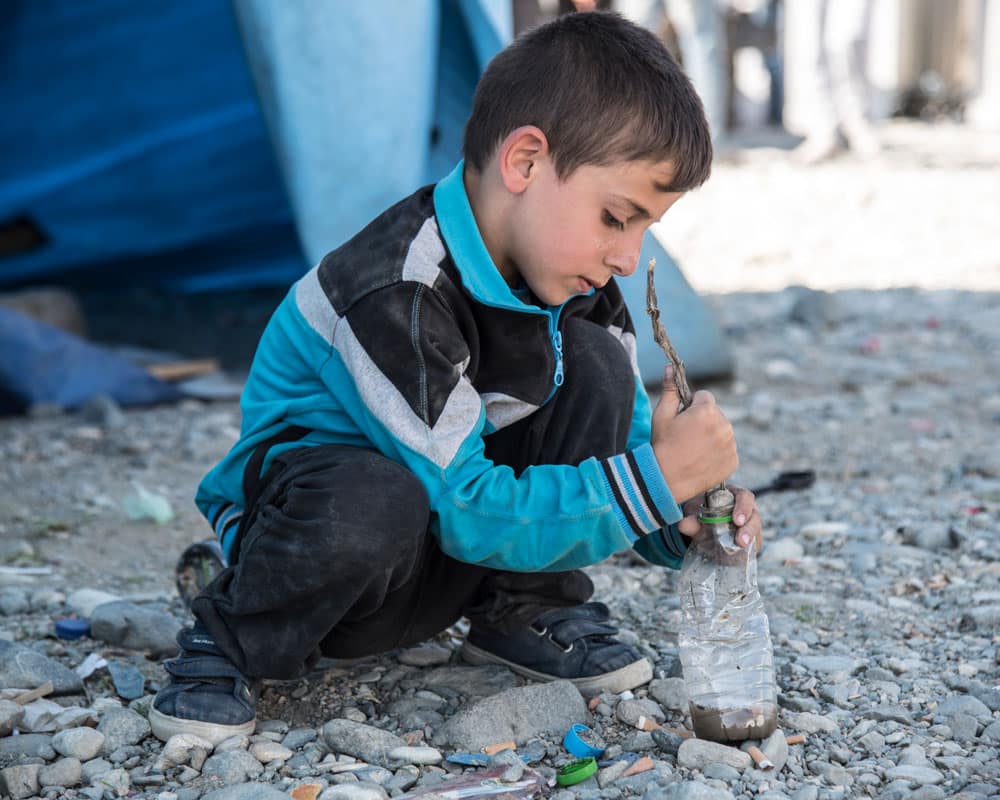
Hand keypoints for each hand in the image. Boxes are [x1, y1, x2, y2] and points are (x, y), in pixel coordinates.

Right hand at [651, 366, 737, 502]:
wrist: (665, 480)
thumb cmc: (661, 445)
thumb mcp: (661, 415)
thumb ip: (670, 390)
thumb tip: (671, 367)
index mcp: (707, 411)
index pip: (705, 397)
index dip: (692, 407)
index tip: (682, 420)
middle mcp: (724, 425)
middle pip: (716, 414)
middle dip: (704, 421)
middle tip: (686, 437)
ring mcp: (731, 445)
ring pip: (723, 431)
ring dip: (712, 436)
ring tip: (693, 450)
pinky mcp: (733, 461)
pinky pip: (728, 449)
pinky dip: (718, 453)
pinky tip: (702, 459)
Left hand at [677, 487, 761, 549]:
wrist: (699, 526)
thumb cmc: (699, 512)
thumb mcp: (693, 513)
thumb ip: (690, 519)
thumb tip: (683, 524)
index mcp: (734, 495)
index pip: (745, 497)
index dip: (743, 508)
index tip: (737, 521)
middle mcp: (745, 509)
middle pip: (754, 517)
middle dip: (749, 529)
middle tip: (741, 541)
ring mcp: (749, 525)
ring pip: (755, 532)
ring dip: (749, 541)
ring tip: (740, 549)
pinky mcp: (750, 540)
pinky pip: (753, 545)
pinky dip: (746, 551)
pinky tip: (739, 557)